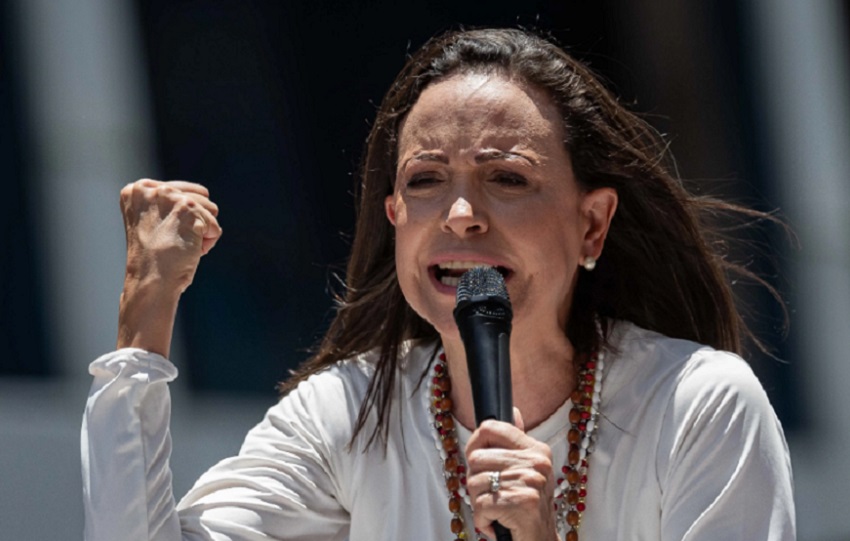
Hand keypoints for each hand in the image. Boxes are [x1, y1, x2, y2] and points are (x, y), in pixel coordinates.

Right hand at [117, 179, 221, 355]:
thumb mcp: (154, 222)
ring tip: (180, 246)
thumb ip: (169, 204)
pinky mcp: (188, 209)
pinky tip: (189, 251)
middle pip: (201, 197)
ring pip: (210, 210)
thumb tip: (204, 194)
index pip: (182, 190)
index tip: (167, 234)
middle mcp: (151, 189)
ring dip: (203, 232)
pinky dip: (208, 242)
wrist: (151, 282)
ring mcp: (170, 197)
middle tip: (172, 242)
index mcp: (137, 190)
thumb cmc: (154, 259)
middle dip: (196, 223)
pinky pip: (215, 227)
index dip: (185, 216)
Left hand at [465, 409, 558, 540]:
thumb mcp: (528, 471)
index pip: (492, 427)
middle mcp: (536, 463)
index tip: (476, 459)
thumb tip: (513, 411)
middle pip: (476, 458)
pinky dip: (482, 520)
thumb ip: (516, 443)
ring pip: (474, 482)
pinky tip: (497, 523)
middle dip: (476, 481)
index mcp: (537, 450)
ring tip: (497, 510)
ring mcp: (529, 482)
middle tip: (491, 495)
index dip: (475, 442)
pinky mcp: (520, 503)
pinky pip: (480, 505)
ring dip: (478, 503)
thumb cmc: (529, 508)